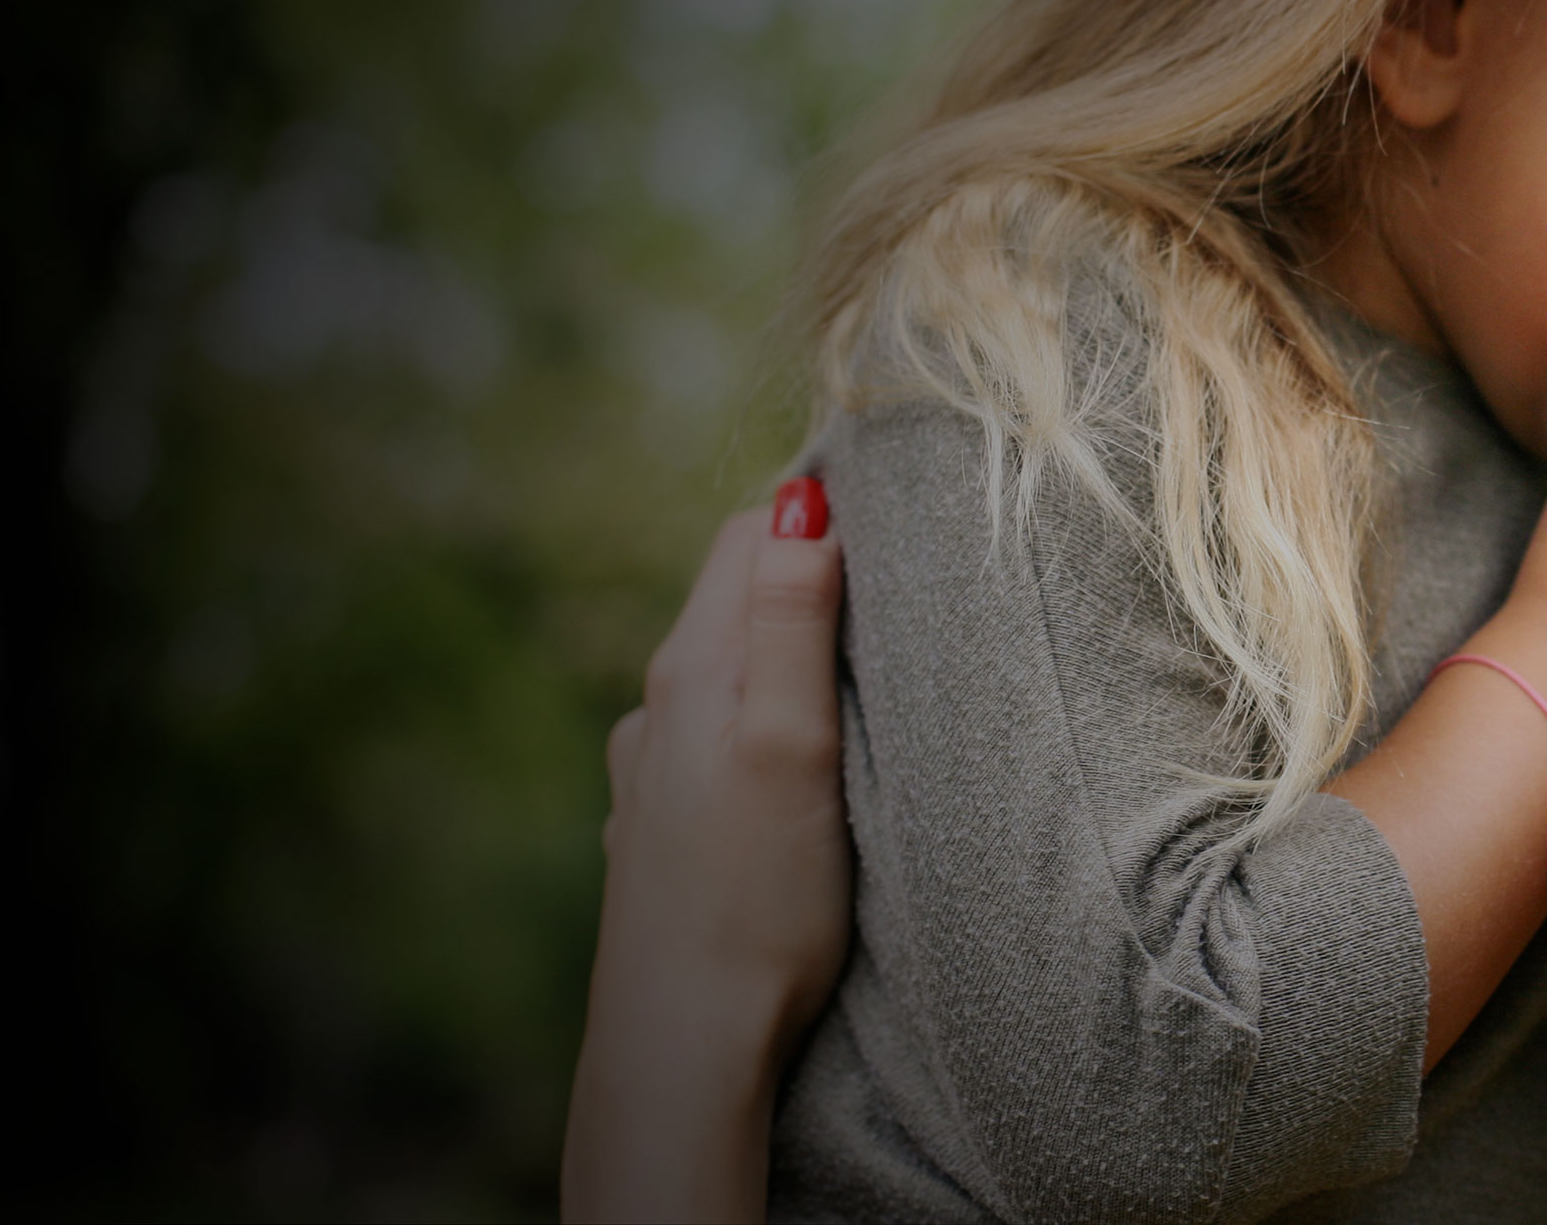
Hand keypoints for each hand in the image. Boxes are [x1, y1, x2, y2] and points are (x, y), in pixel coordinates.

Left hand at [563, 480, 848, 1223]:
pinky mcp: (659, 829)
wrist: (683, 1044)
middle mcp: (657, 709)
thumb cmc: (758, 902)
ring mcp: (651, 772)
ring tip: (856, 669)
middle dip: (802, 573)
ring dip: (781, 651)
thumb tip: (801, 502)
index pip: (746, 535)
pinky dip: (759, 720)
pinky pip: (714, 738)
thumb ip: (792, 621)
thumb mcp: (793, 745)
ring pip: (723, 671)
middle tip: (895, 578)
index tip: (895, 518)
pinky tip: (793, 765)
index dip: (815, 511)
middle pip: (730, 596)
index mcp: (693, 672)